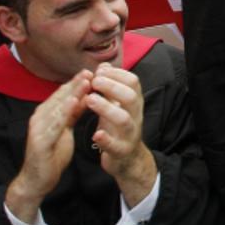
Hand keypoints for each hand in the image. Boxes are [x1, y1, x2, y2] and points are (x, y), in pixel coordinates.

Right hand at [6, 72, 90, 223]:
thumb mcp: (65, 130)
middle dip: (75, 84)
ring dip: (71, 93)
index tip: (92, 71)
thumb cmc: (52, 154)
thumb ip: (72, 114)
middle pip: (60, 97)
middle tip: (91, 70)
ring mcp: (38, 128)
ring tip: (85, 81)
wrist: (37, 180)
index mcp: (46, 114)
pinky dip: (64, 112)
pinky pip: (54, 124)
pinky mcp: (40, 140)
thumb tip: (84, 97)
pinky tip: (73, 102)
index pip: (63, 94)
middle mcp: (40, 117)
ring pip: (57, 107)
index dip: (76, 83)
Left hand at [85, 63, 156, 207]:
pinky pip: (116, 145)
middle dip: (112, 86)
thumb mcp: (116, 105)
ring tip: (90, 100)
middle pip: (130, 96)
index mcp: (134, 103)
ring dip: (107, 108)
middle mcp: (135, 116)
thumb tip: (103, 66)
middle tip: (94, 82)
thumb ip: (110, 87)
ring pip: (124, 119)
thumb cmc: (117, 127)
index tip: (100, 71)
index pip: (133, 82)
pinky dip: (106, 140)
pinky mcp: (121, 151)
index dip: (117, 73)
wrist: (127, 159)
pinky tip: (96, 134)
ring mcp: (129, 134)